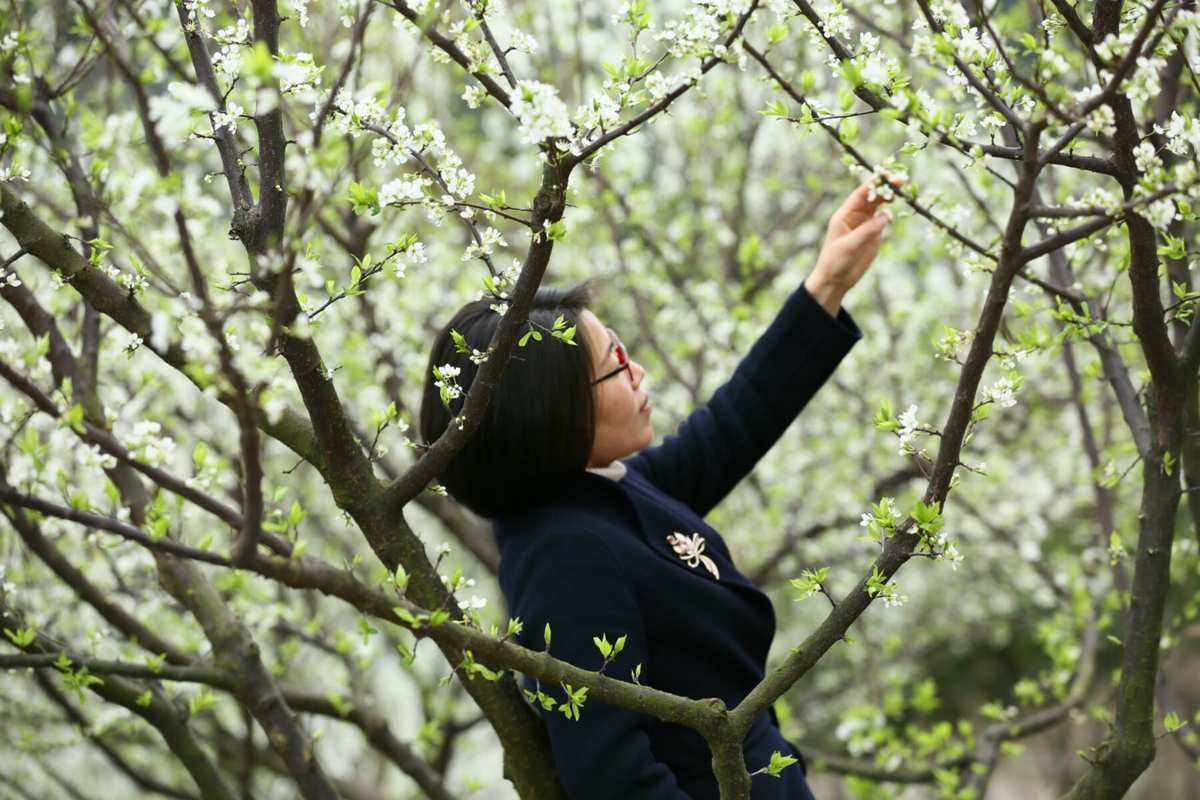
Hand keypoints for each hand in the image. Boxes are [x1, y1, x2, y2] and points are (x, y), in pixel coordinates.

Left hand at [811, 172, 903, 293]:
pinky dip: (890, 213)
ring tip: (902, 192)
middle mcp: (855, 216)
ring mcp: (864, 224)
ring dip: (889, 198)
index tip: (886, 175)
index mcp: (844, 215)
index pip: (861, 194)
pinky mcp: (873, 234)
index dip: (874, 183)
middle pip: (872, 197)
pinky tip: (895, 211)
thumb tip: (887, 215)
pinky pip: (883, 219)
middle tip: (901, 180)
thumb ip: (868, 230)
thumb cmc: (836, 261)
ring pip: (879, 206)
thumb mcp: (850, 245)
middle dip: (886, 187)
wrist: (835, 280)